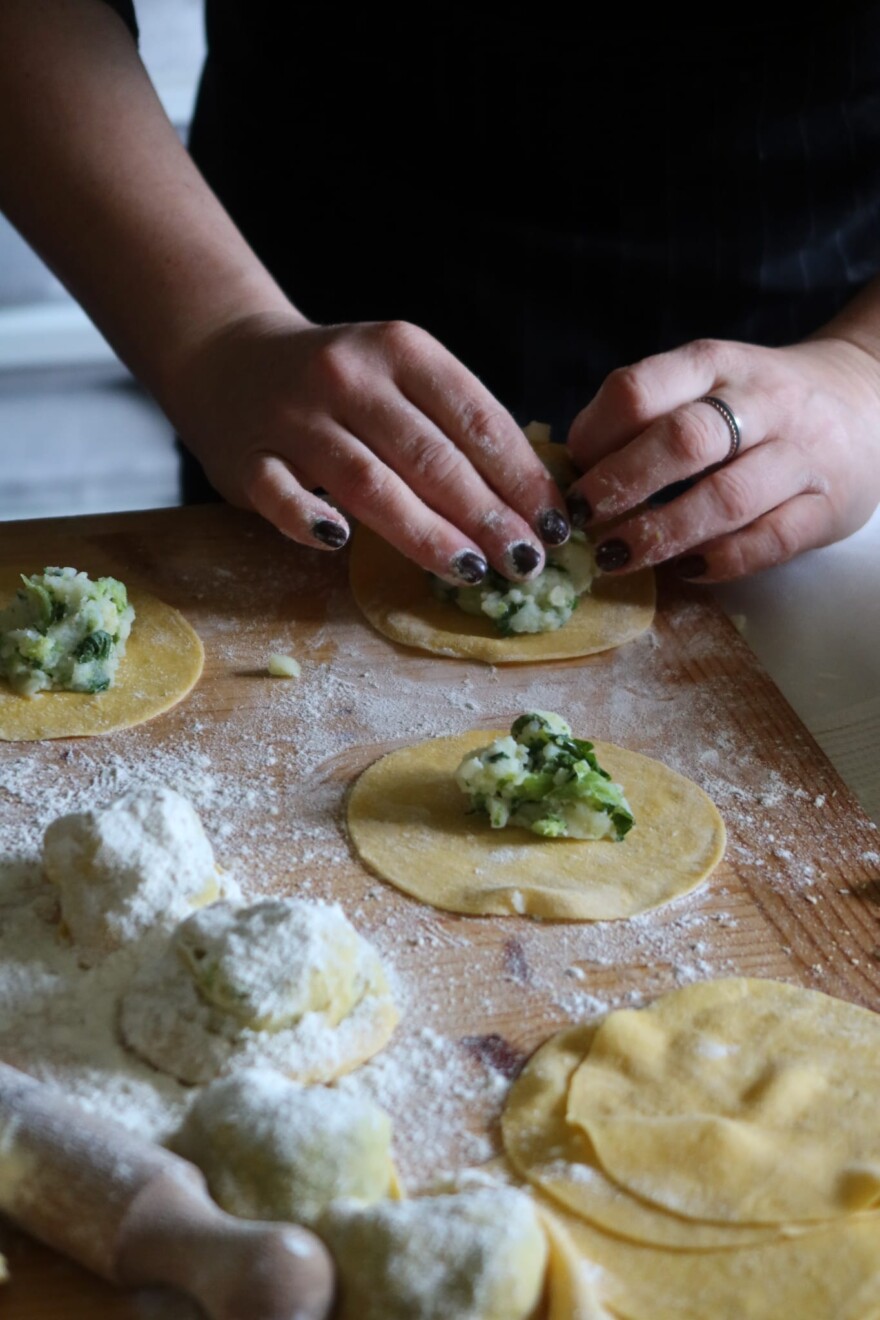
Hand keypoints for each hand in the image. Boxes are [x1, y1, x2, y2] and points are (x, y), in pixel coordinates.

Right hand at [167, 312, 569, 583]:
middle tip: (526, 563)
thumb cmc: (342, 384)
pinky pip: (282, 494)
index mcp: (401, 350)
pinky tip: (342, 544)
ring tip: (473, 571)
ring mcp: (294, 418)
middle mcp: (349, 377)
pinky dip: (310, 519)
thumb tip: (534, 502)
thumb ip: (455, 424)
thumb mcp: (401, 375)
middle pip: (430, 457)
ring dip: (426, 533)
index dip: (521, 476)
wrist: (230, 358)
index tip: (556, 525)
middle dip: (488, 515)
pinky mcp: (247, 457)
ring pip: (369, 482)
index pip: (475, 418)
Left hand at [565, 336, 879, 580]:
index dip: (594, 437)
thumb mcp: (702, 385)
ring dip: (661, 533)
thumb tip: (570, 470)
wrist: (864, 399)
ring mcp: (802, 454)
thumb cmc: (755, 406)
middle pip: (683, 441)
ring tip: (615, 556)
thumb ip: (643, 416)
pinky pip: (770, 541)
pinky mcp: (829, 506)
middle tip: (583, 522)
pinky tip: (684, 570)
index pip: (641, 390)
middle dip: (621, 485)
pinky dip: (721, 561)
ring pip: (726, 497)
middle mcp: (761, 401)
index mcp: (714, 365)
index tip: (570, 474)